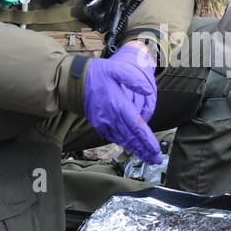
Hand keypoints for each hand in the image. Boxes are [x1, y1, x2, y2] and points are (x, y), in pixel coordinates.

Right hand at [83, 43, 161, 163]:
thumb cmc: (96, 74)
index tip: (156, 151)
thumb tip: (149, 91)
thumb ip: (134, 80)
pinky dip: (124, 143)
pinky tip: (132, 147)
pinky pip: (114, 137)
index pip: (137, 128)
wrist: (73, 82)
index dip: (147, 141)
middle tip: (156, 160)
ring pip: (124, 140)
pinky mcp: (99, 125)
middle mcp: (111, 118)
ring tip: (148, 157)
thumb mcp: (116, 69)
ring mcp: (104, 124)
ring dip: (136, 149)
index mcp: (118, 106)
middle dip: (145, 150)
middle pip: (132, 139)